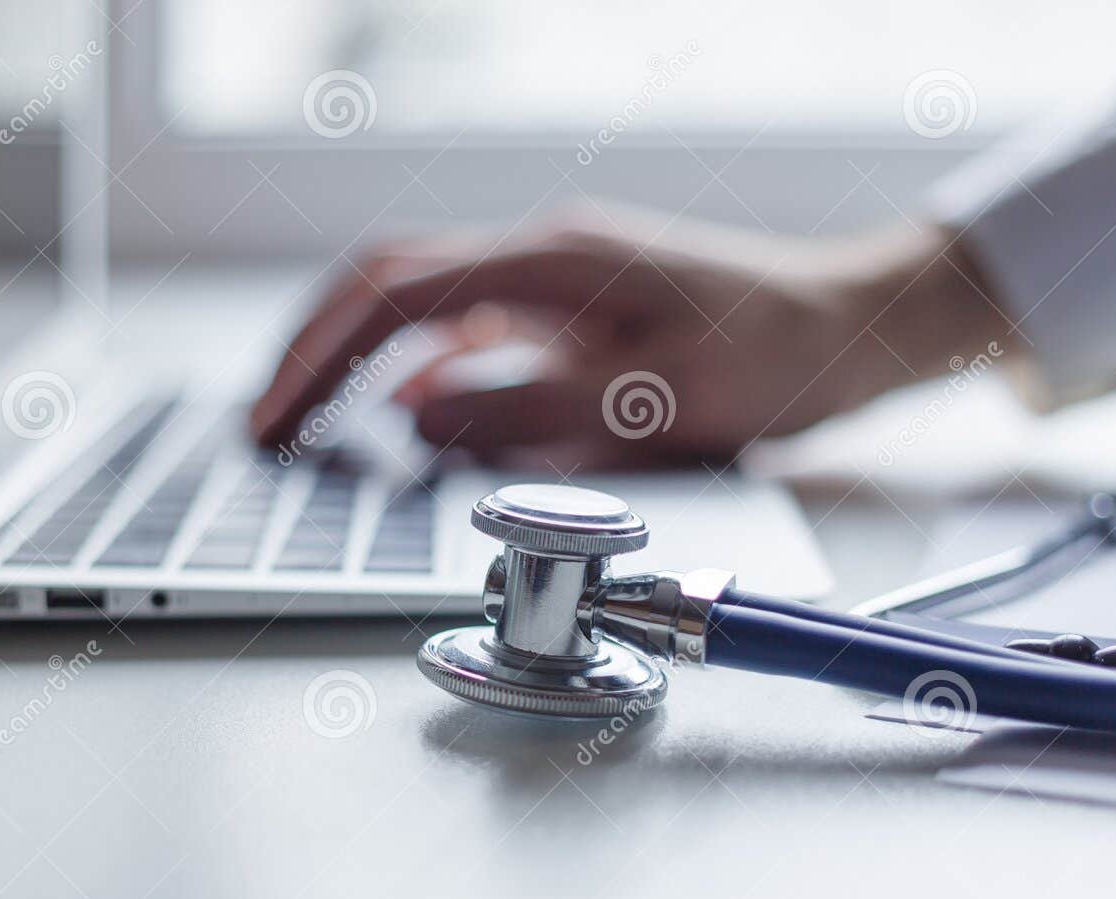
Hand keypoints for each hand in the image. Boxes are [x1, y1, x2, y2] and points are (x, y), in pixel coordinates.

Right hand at [250, 207, 1003, 464]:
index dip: (320, 357)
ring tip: (302, 422)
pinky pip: (466, 336)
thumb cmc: (776, 353)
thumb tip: (419, 420)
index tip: (274, 418)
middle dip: (311, 349)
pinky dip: (413, 374)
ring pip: (417, 307)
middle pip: (385, 283)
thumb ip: (534, 408)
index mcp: (553, 260)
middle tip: (263, 421)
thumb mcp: (658, 397)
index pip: (395, 294)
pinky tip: (398, 417)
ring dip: (352, 359)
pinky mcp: (569, 316)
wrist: (852, 325)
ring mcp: (552, 285)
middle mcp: (540, 258)